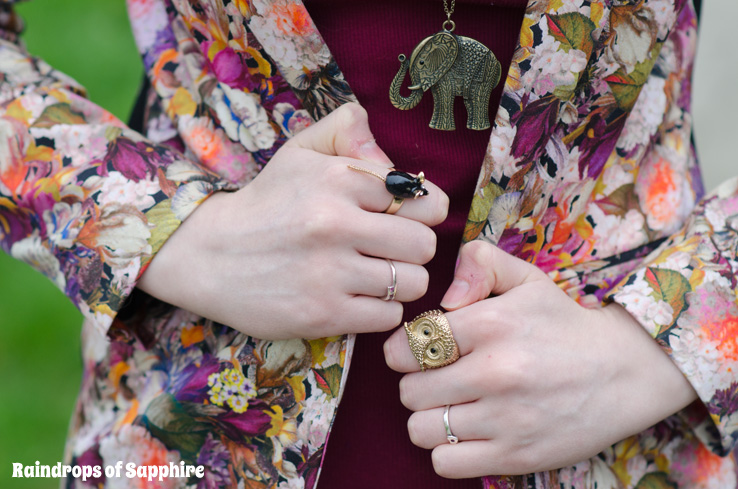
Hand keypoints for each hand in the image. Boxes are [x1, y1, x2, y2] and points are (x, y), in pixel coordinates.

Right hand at [138, 103, 448, 338]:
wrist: (208, 256)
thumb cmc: (266, 203)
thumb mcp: (300, 152)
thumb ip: (348, 129)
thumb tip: (396, 157)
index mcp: (338, 178)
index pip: (423, 200)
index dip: (421, 211)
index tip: (403, 218)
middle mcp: (336, 224)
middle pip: (425, 245)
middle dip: (414, 248)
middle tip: (391, 249)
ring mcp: (329, 273)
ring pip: (413, 283)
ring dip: (400, 281)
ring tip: (374, 275)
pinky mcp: (323, 315)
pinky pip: (388, 316)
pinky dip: (381, 309)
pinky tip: (358, 297)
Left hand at [384, 240, 696, 476]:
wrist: (627, 372)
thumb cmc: (565, 324)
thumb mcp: (527, 278)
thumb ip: (479, 263)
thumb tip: (444, 296)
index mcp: (491, 323)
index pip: (410, 344)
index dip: (403, 350)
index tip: (418, 352)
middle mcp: (496, 371)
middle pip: (409, 391)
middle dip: (417, 384)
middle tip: (439, 379)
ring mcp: (506, 418)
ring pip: (421, 429)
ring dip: (429, 419)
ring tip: (452, 407)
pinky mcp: (517, 455)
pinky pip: (445, 462)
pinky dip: (447, 450)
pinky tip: (467, 432)